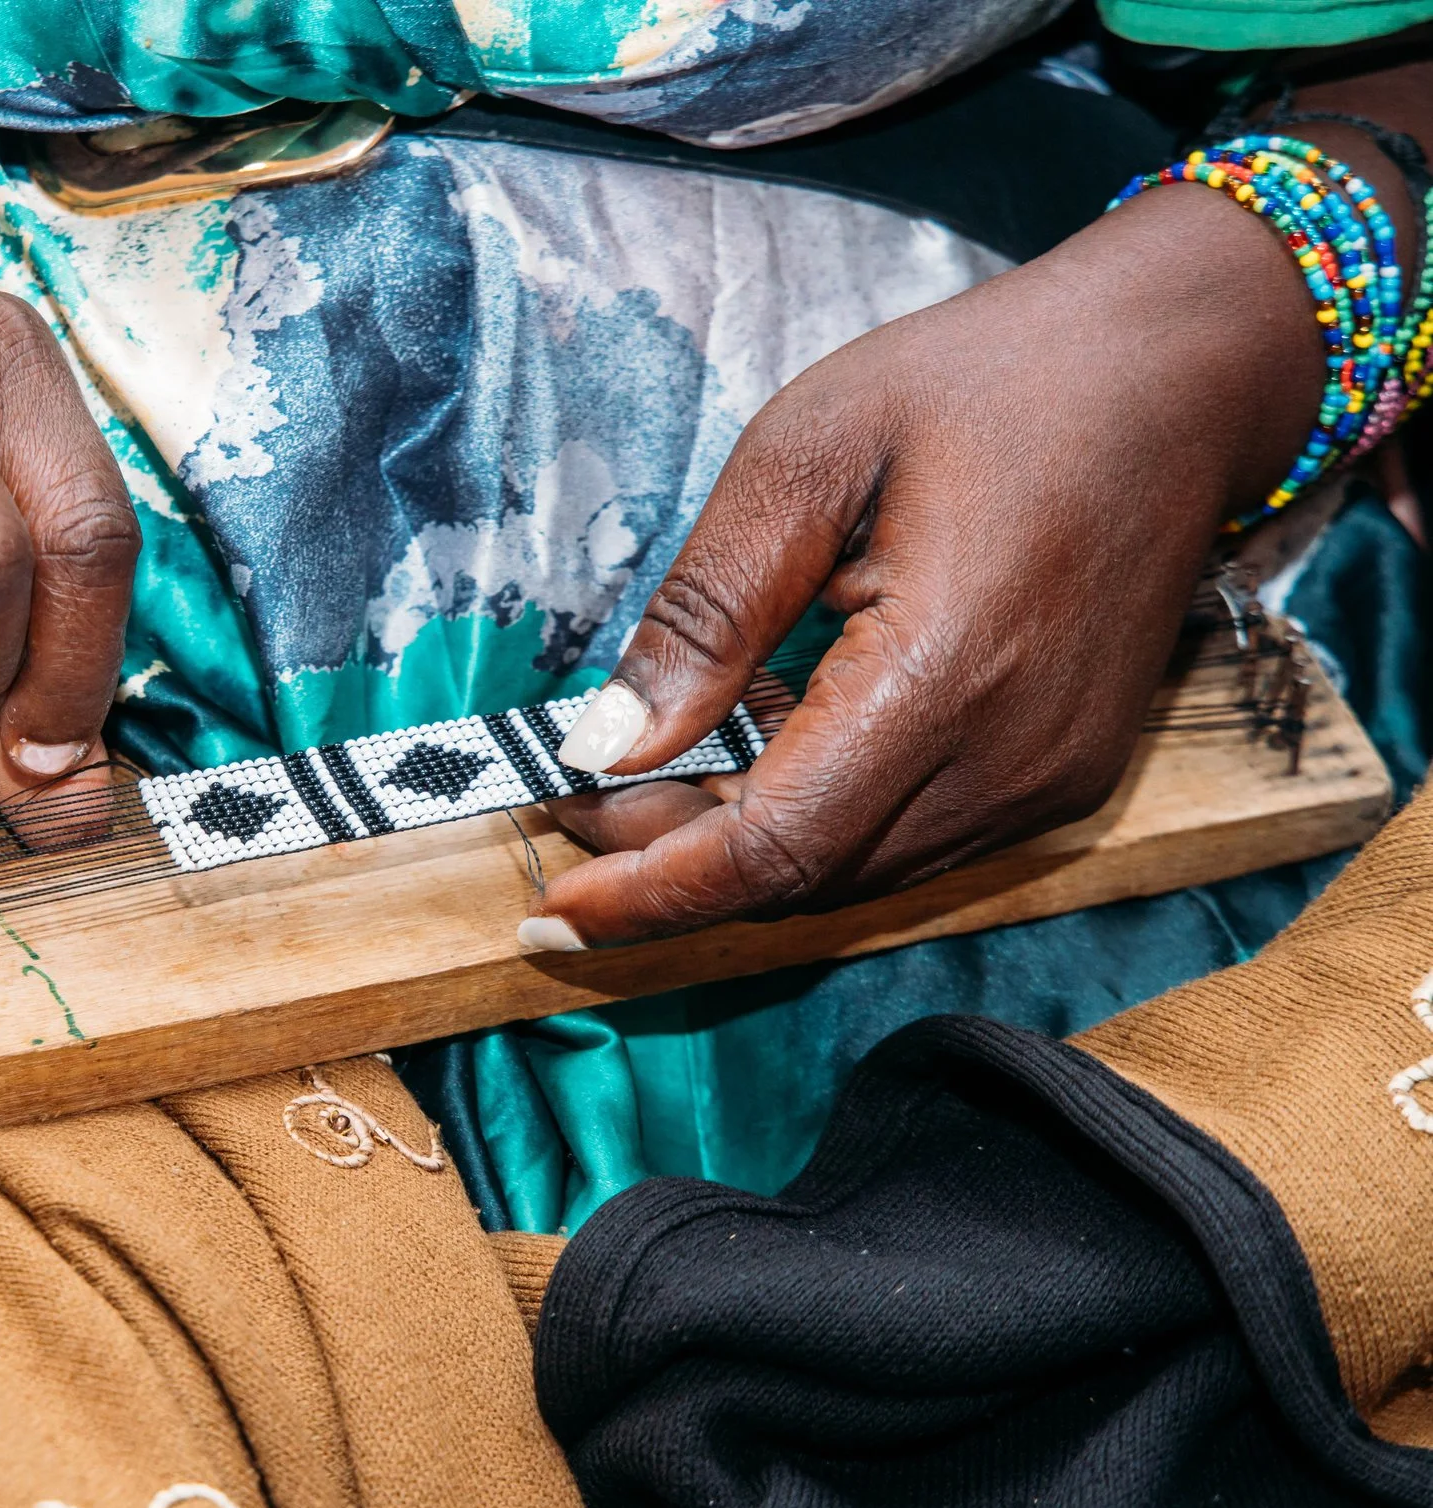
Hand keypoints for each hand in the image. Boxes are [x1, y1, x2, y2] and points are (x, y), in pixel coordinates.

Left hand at [524, 182, 1327, 946]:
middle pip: (806, 877)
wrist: (1179, 373)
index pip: (775, 850)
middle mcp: (1010, 762)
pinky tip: (763, 737)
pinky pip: (909, 837)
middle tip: (572, 800)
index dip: (653, 895)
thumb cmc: (987, 385)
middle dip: (674, 861)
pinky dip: (816, 816)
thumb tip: (606, 745)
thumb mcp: (805, 455)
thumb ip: (704, 615)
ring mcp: (1048, 780)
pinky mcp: (1061, 776)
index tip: (551, 912)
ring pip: (855, 871)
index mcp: (945, 678)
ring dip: (740, 842)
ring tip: (652, 763)